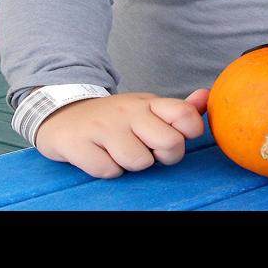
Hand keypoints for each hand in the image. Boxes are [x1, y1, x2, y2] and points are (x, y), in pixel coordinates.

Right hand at [34, 89, 208, 178]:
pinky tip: (99, 155)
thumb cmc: (114, 119)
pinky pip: (109, 171)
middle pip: (171, 143)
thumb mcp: (146, 109)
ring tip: (118, 151)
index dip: (188, 133)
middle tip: (146, 150)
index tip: (173, 136)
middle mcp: (127, 112)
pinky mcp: (79, 144)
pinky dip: (107, 170)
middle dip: (163, 156)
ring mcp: (102, 127)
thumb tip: (206, 96)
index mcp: (148, 103)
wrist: (60, 115)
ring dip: (130, 164)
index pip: (186, 115)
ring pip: (139, 161)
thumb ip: (179, 109)